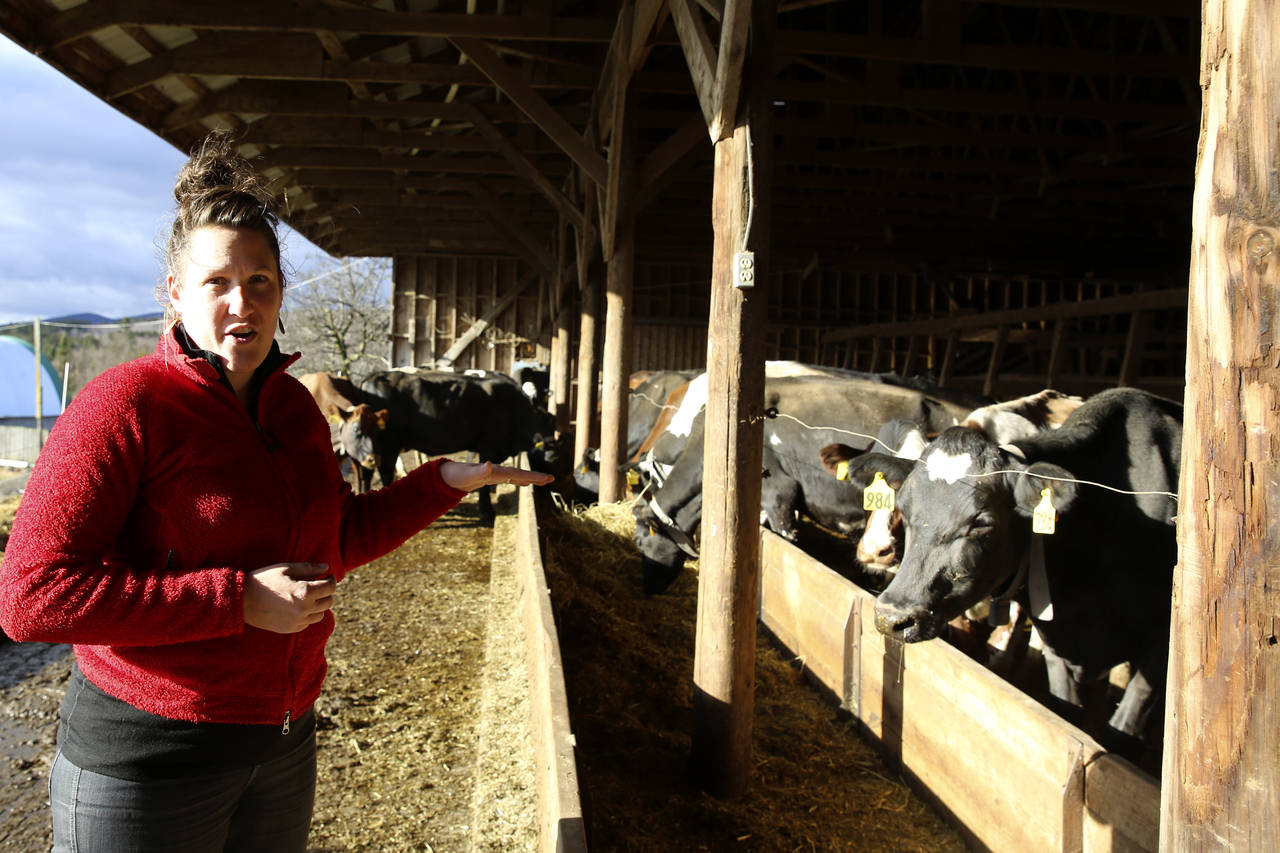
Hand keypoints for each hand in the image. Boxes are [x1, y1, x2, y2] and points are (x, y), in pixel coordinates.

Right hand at [243, 562, 335, 633]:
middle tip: (320, 585)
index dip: (331, 580)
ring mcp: (297, 621)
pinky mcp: (290, 629)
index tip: (328, 576)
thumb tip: (326, 568)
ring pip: (320, 614)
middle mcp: (304, 609)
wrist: (241, 601)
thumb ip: (309, 568)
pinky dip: (308, 615)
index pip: (330, 587)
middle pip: (328, 602)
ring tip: (309, 597)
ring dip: (319, 605)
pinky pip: (308, 623)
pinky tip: (298, 607)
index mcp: (305, 592)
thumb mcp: (286, 569)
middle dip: (326, 592)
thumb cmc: (264, 580)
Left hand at [439, 460, 553, 491]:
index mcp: (497, 471)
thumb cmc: (458, 476)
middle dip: (536, 476)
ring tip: (544, 481)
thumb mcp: (469, 475)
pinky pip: (510, 479)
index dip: (533, 476)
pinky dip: (520, 481)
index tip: (547, 478)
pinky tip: (524, 483)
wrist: (448, 476)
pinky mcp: (492, 478)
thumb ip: (480, 470)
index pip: (519, 473)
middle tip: (552, 479)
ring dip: (530, 478)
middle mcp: (498, 471)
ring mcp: (495, 474)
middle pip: (521, 473)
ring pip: (517, 476)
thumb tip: (490, 464)